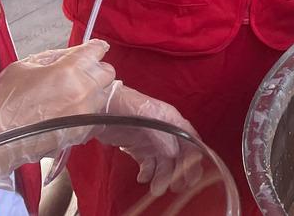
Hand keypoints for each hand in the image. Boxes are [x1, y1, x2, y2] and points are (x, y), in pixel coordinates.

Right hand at [0, 41, 114, 189]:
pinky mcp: (82, 132)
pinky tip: (67, 113)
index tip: (92, 50)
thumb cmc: (3, 104)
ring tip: (70, 96)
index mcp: (70, 70)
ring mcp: (85, 113)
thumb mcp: (23, 67)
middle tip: (79, 74)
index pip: (98, 49)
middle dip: (95, 70)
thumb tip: (72, 54)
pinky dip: (86, 112)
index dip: (93, 49)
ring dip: (93, 91)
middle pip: (108, 72)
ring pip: (104, 94)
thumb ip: (53, 57)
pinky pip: (95, 115)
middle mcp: (83, 90)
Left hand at [97, 82, 203, 196]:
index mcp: (171, 119)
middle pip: (179, 153)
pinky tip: (142, 178)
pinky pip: (148, 164)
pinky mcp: (138, 149)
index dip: (194, 155)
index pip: (189, 138)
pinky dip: (147, 173)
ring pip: (164, 162)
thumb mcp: (146, 115)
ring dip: (163, 176)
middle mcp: (165, 131)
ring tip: (157, 188)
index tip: (193, 172)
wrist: (99, 107)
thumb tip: (173, 154)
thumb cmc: (125, 105)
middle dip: (181, 170)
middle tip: (178, 186)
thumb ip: (161, 134)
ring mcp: (152, 141)